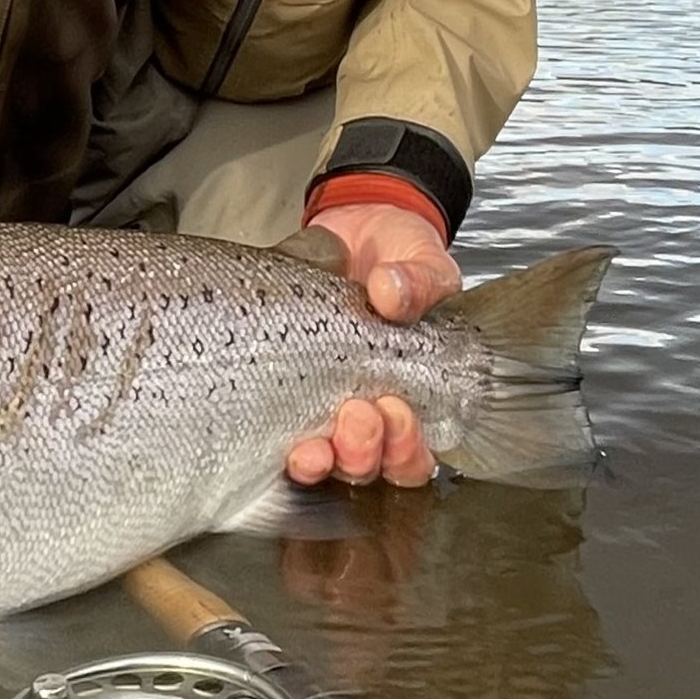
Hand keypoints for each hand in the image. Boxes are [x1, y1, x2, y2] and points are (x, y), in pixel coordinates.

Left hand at [284, 202, 461, 488]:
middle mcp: (366, 413)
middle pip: (368, 467)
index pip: (412, 455)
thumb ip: (418, 282)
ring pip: (324, 462)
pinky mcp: (279, 390)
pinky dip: (281, 447)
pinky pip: (276, 435)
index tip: (395, 409)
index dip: (406, 449)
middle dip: (363, 452)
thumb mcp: (422, 265)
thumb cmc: (400, 262)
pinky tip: (283, 443)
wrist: (357, 231)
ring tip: (315, 446)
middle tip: (357, 414)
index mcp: (409, 398)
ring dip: (322, 461)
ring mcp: (319, 406)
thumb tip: (390, 292)